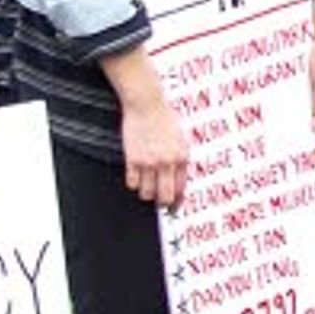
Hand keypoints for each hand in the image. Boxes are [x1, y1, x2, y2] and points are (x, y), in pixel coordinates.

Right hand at [120, 88, 189, 206]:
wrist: (147, 104)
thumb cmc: (165, 120)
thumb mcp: (180, 140)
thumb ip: (179, 161)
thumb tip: (176, 184)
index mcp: (182, 158)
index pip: (180, 190)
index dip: (176, 203)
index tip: (172, 208)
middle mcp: (168, 162)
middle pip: (164, 198)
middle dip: (161, 203)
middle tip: (157, 203)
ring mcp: (150, 161)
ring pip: (146, 193)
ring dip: (145, 193)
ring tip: (145, 185)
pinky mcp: (133, 159)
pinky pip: (132, 183)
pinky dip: (133, 183)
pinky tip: (135, 174)